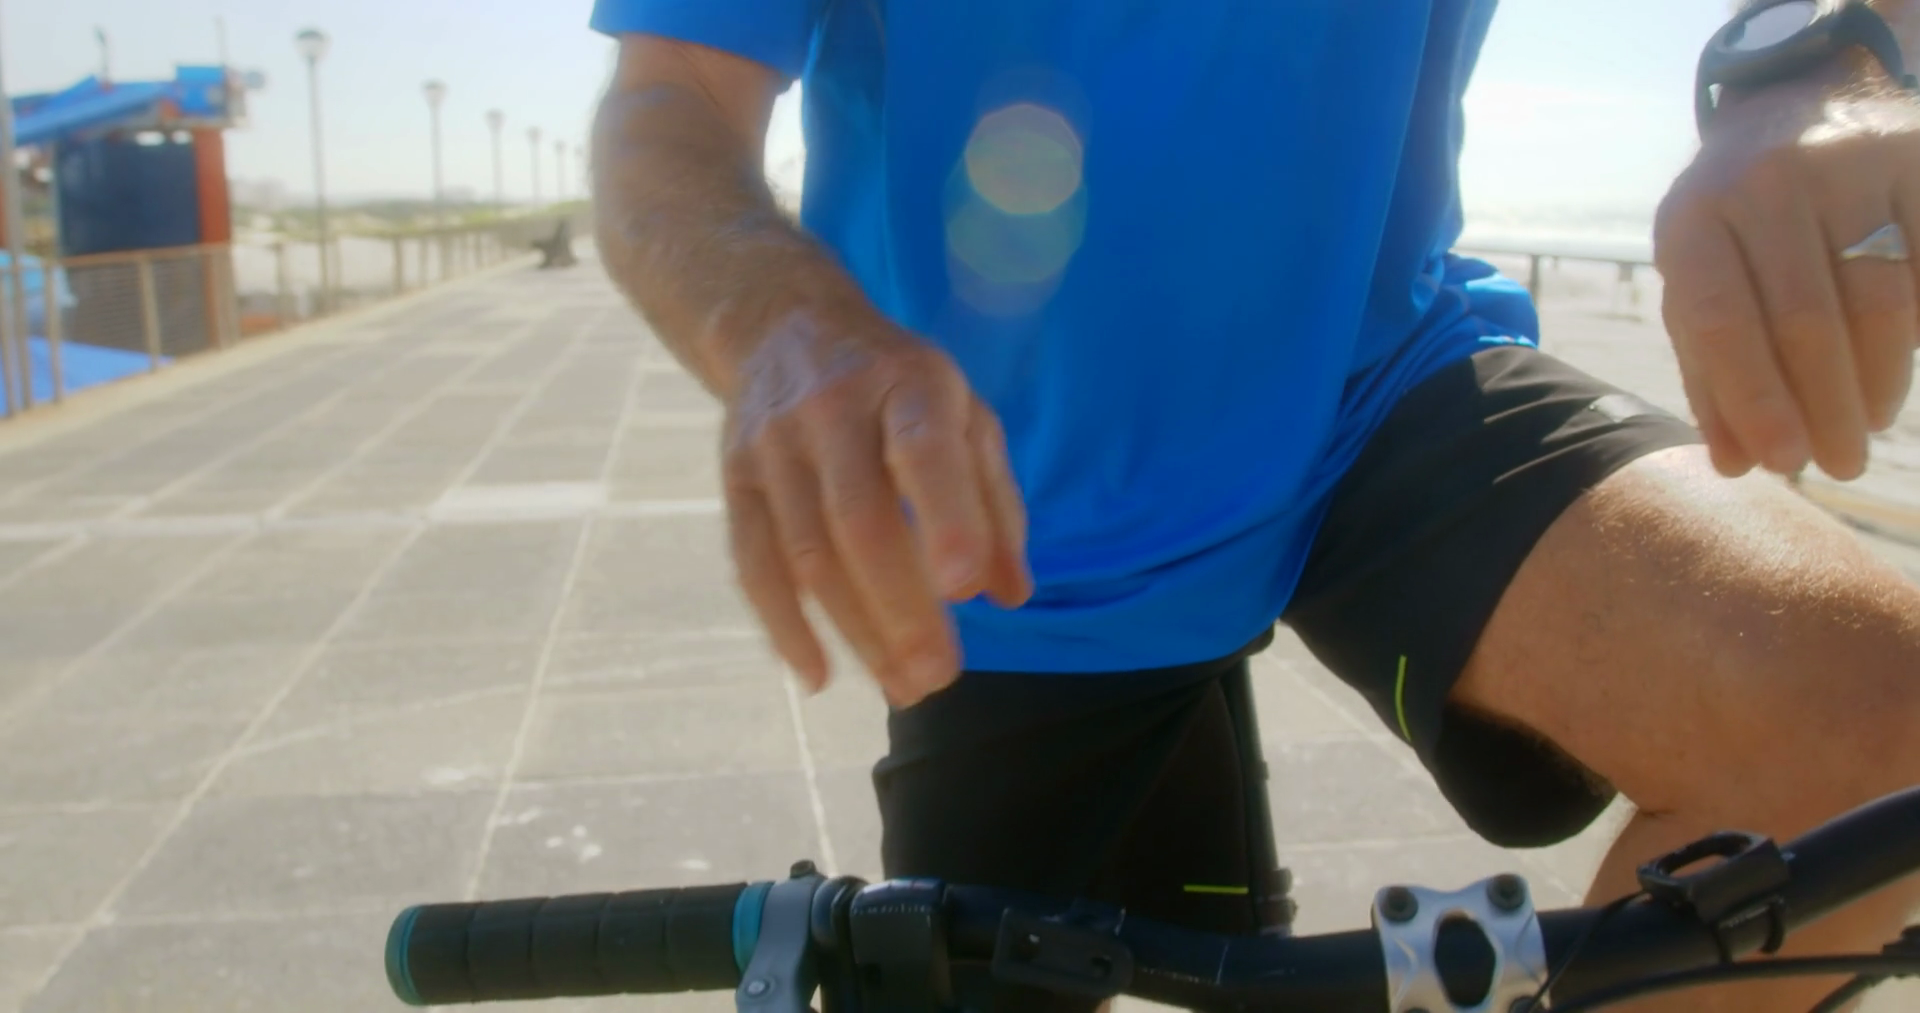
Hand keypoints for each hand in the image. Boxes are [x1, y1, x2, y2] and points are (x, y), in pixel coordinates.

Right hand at [719, 307, 1031, 706]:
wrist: (784, 326)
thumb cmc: (899, 388)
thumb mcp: (965, 416)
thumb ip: (996, 502)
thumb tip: (1010, 595)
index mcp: (908, 386)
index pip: (923, 450)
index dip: (945, 518)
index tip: (963, 588)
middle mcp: (833, 410)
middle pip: (858, 521)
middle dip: (900, 608)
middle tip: (938, 677)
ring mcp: (775, 446)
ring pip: (807, 554)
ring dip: (855, 631)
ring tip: (903, 687)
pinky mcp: (736, 480)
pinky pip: (753, 563)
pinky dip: (784, 626)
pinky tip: (820, 674)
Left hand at [1655, 81, 1919, 479]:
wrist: (1795, 99)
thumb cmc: (1734, 220)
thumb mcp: (1699, 280)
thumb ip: (1709, 369)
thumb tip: (1736, 464)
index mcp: (1693, 216)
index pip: (1723, 323)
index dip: (1755, 401)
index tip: (1783, 463)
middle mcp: (1765, 182)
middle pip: (1808, 320)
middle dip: (1826, 407)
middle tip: (1839, 464)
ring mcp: (1847, 163)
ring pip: (1882, 299)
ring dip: (1880, 379)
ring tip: (1867, 423)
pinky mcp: (1915, 159)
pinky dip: (1917, 329)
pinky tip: (1902, 362)